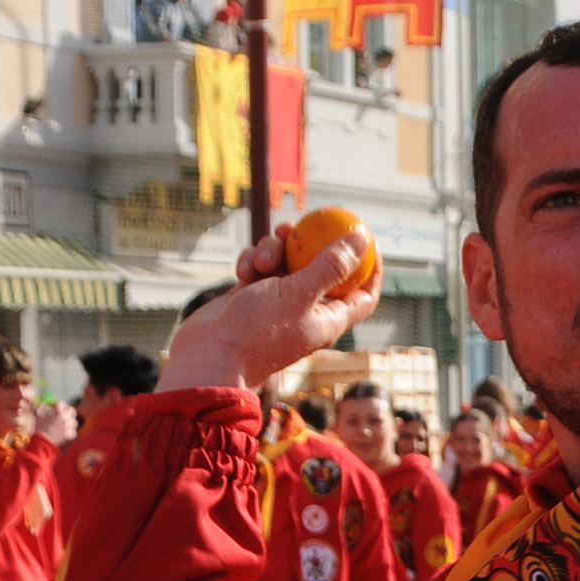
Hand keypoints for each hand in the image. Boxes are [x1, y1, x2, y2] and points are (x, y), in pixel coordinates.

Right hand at [159, 224, 381, 392]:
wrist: (209, 354)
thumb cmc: (257, 331)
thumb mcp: (298, 293)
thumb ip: (330, 266)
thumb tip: (361, 240)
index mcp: (328, 318)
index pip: (363, 294)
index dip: (370, 267)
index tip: (364, 238)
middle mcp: (307, 309)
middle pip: (323, 267)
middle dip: (311, 244)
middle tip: (300, 226)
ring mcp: (279, 301)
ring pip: (287, 260)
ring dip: (274, 250)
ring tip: (262, 262)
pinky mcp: (253, 293)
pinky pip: (260, 265)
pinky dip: (253, 261)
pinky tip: (243, 271)